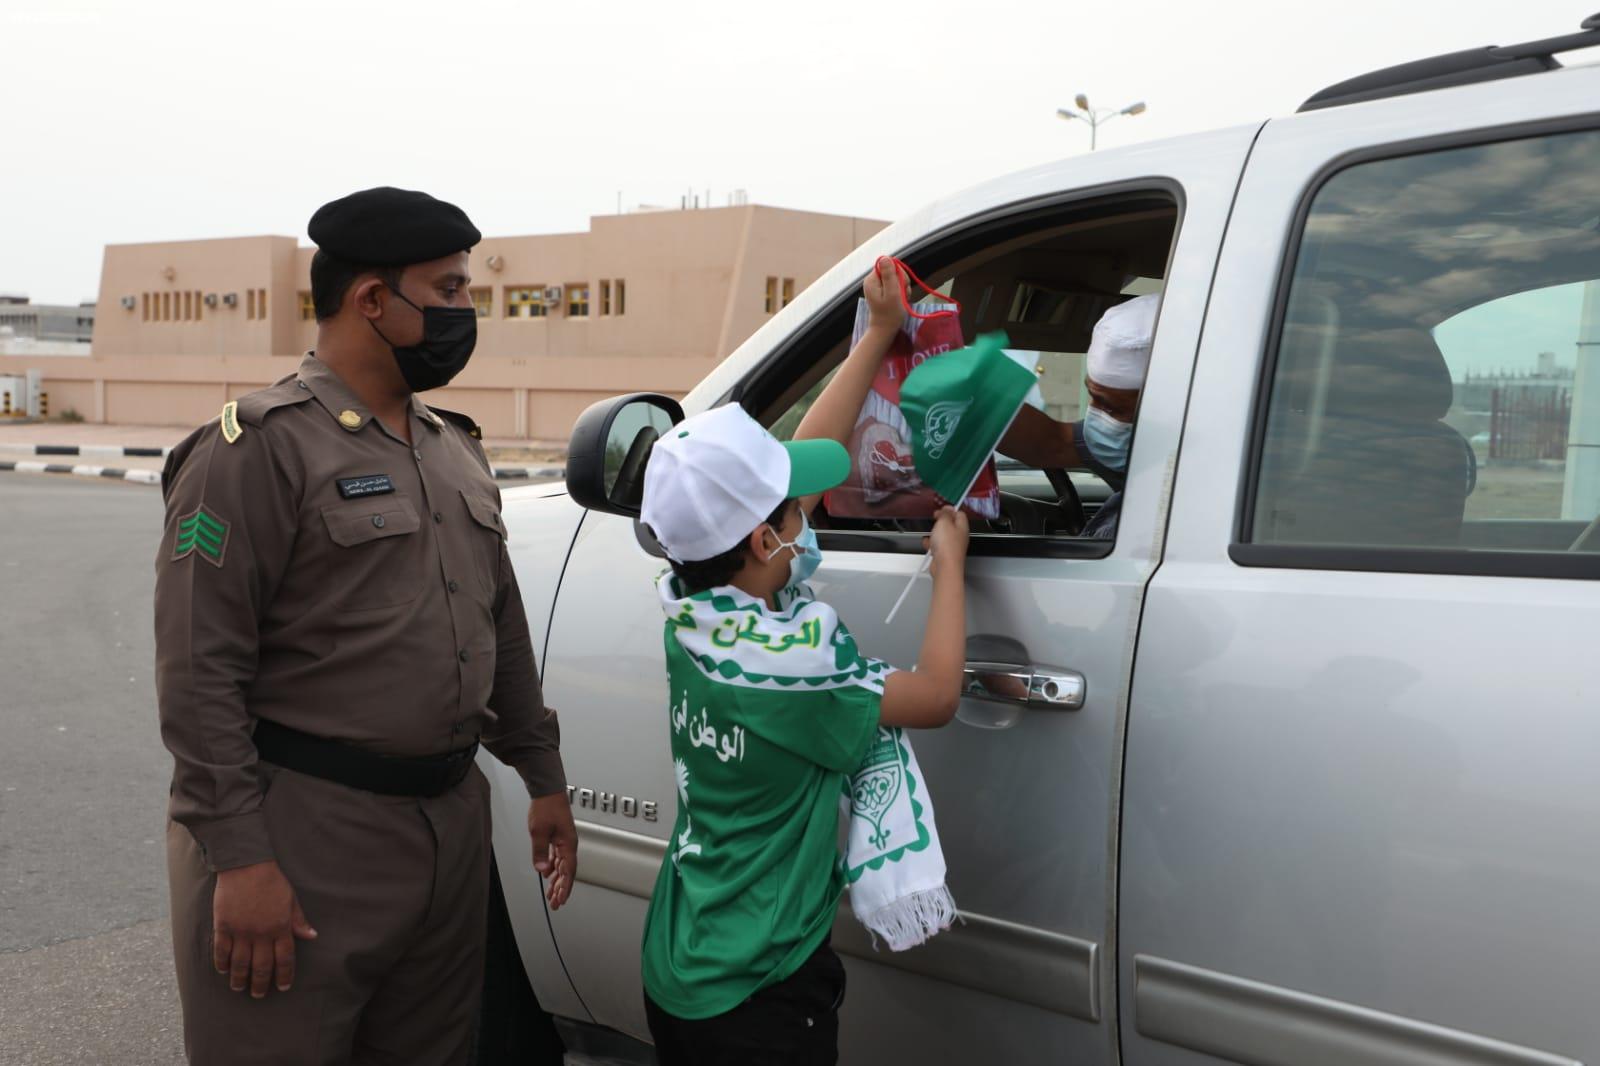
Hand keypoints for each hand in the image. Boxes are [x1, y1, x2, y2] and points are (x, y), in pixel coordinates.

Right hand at [211, 860, 316, 997]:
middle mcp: (261, 933)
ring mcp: (241, 931)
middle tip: (258, 995)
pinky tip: (223, 971)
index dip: (284, 975)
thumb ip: (299, 921)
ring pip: (240, 963)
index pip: (285, 959)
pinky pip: (221, 951)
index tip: (282, 987)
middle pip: (261, 966)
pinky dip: (222, 963)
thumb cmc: (272, 881)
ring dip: (239, 979)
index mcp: (281, 927)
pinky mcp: (223, 926)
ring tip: (239, 988)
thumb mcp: (291, 899)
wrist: (246, 866)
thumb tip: (312, 936)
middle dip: (260, 984)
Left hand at [529, 792, 577, 909]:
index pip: (568, 872)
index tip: (561, 900)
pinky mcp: (558, 837)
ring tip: (551, 894)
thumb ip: (540, 852)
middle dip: (561, 889)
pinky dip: (553, 868)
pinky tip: (547, 874)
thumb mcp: (539, 832)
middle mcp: (569, 844)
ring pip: (562, 866)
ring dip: (557, 881)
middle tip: (556, 903)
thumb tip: (541, 870)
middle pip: (567, 872)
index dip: (565, 888)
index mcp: (568, 844)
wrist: (547, 790)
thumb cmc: (546, 807)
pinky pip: (557, 858)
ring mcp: (564, 841)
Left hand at [862, 257, 905, 332]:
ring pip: (897, 278)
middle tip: (902, 294)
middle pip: (893, 270)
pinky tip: (901, 300)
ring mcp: (878, 286)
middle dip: (902, 281)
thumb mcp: (892, 293)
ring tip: (901, 299)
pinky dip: (901, 292)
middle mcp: (873, 280)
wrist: (885, 330)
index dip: (898, 272)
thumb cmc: (889, 314)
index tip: (901, 285)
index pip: (888, 264)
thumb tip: (885, 257)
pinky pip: (896, 285)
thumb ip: (889, 275)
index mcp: (872, 279)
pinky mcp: (884, 291)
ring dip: (903, 288)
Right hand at [922, 506, 969, 576]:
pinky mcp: (945, 554)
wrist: (945, 566)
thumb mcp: (944, 522)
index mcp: (962, 527)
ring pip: (943, 536)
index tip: (941, 510)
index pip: (959, 514)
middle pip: (951, 525)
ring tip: (931, 535)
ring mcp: (952, 546)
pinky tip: (928, 545)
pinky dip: (931, 545)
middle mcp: (959, 536)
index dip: (950, 510)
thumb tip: (946, 508)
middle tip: (935, 521)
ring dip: (934, 534)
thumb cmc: (947, 546)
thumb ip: (945, 514)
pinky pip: (937, 546)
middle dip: (940, 523)